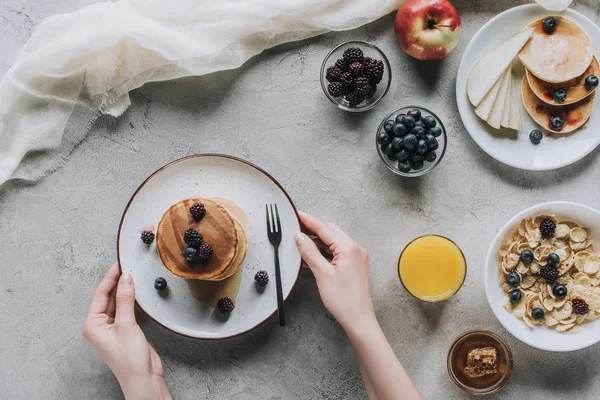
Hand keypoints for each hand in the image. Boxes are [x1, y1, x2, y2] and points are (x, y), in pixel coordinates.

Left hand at [82, 263, 170, 399]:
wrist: (143, 378)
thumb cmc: (129, 359)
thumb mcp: (126, 324)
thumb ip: (125, 299)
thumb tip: (125, 278)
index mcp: (92, 325)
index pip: (100, 294)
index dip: (110, 277)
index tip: (120, 264)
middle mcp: (99, 326)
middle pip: (108, 297)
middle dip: (118, 282)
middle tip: (128, 266)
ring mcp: (112, 328)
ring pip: (117, 302)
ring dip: (125, 290)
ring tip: (134, 276)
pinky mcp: (125, 330)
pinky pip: (126, 309)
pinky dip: (132, 300)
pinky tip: (138, 293)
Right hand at [294, 211, 374, 329]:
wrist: (358, 319)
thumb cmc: (343, 300)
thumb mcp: (322, 274)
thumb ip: (309, 253)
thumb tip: (299, 237)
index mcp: (349, 248)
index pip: (324, 228)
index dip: (308, 220)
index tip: (295, 214)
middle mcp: (355, 249)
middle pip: (330, 231)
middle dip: (312, 228)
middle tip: (295, 225)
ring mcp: (356, 256)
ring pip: (333, 241)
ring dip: (317, 239)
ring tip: (300, 239)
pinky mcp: (354, 264)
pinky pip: (337, 251)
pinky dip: (324, 250)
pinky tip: (311, 252)